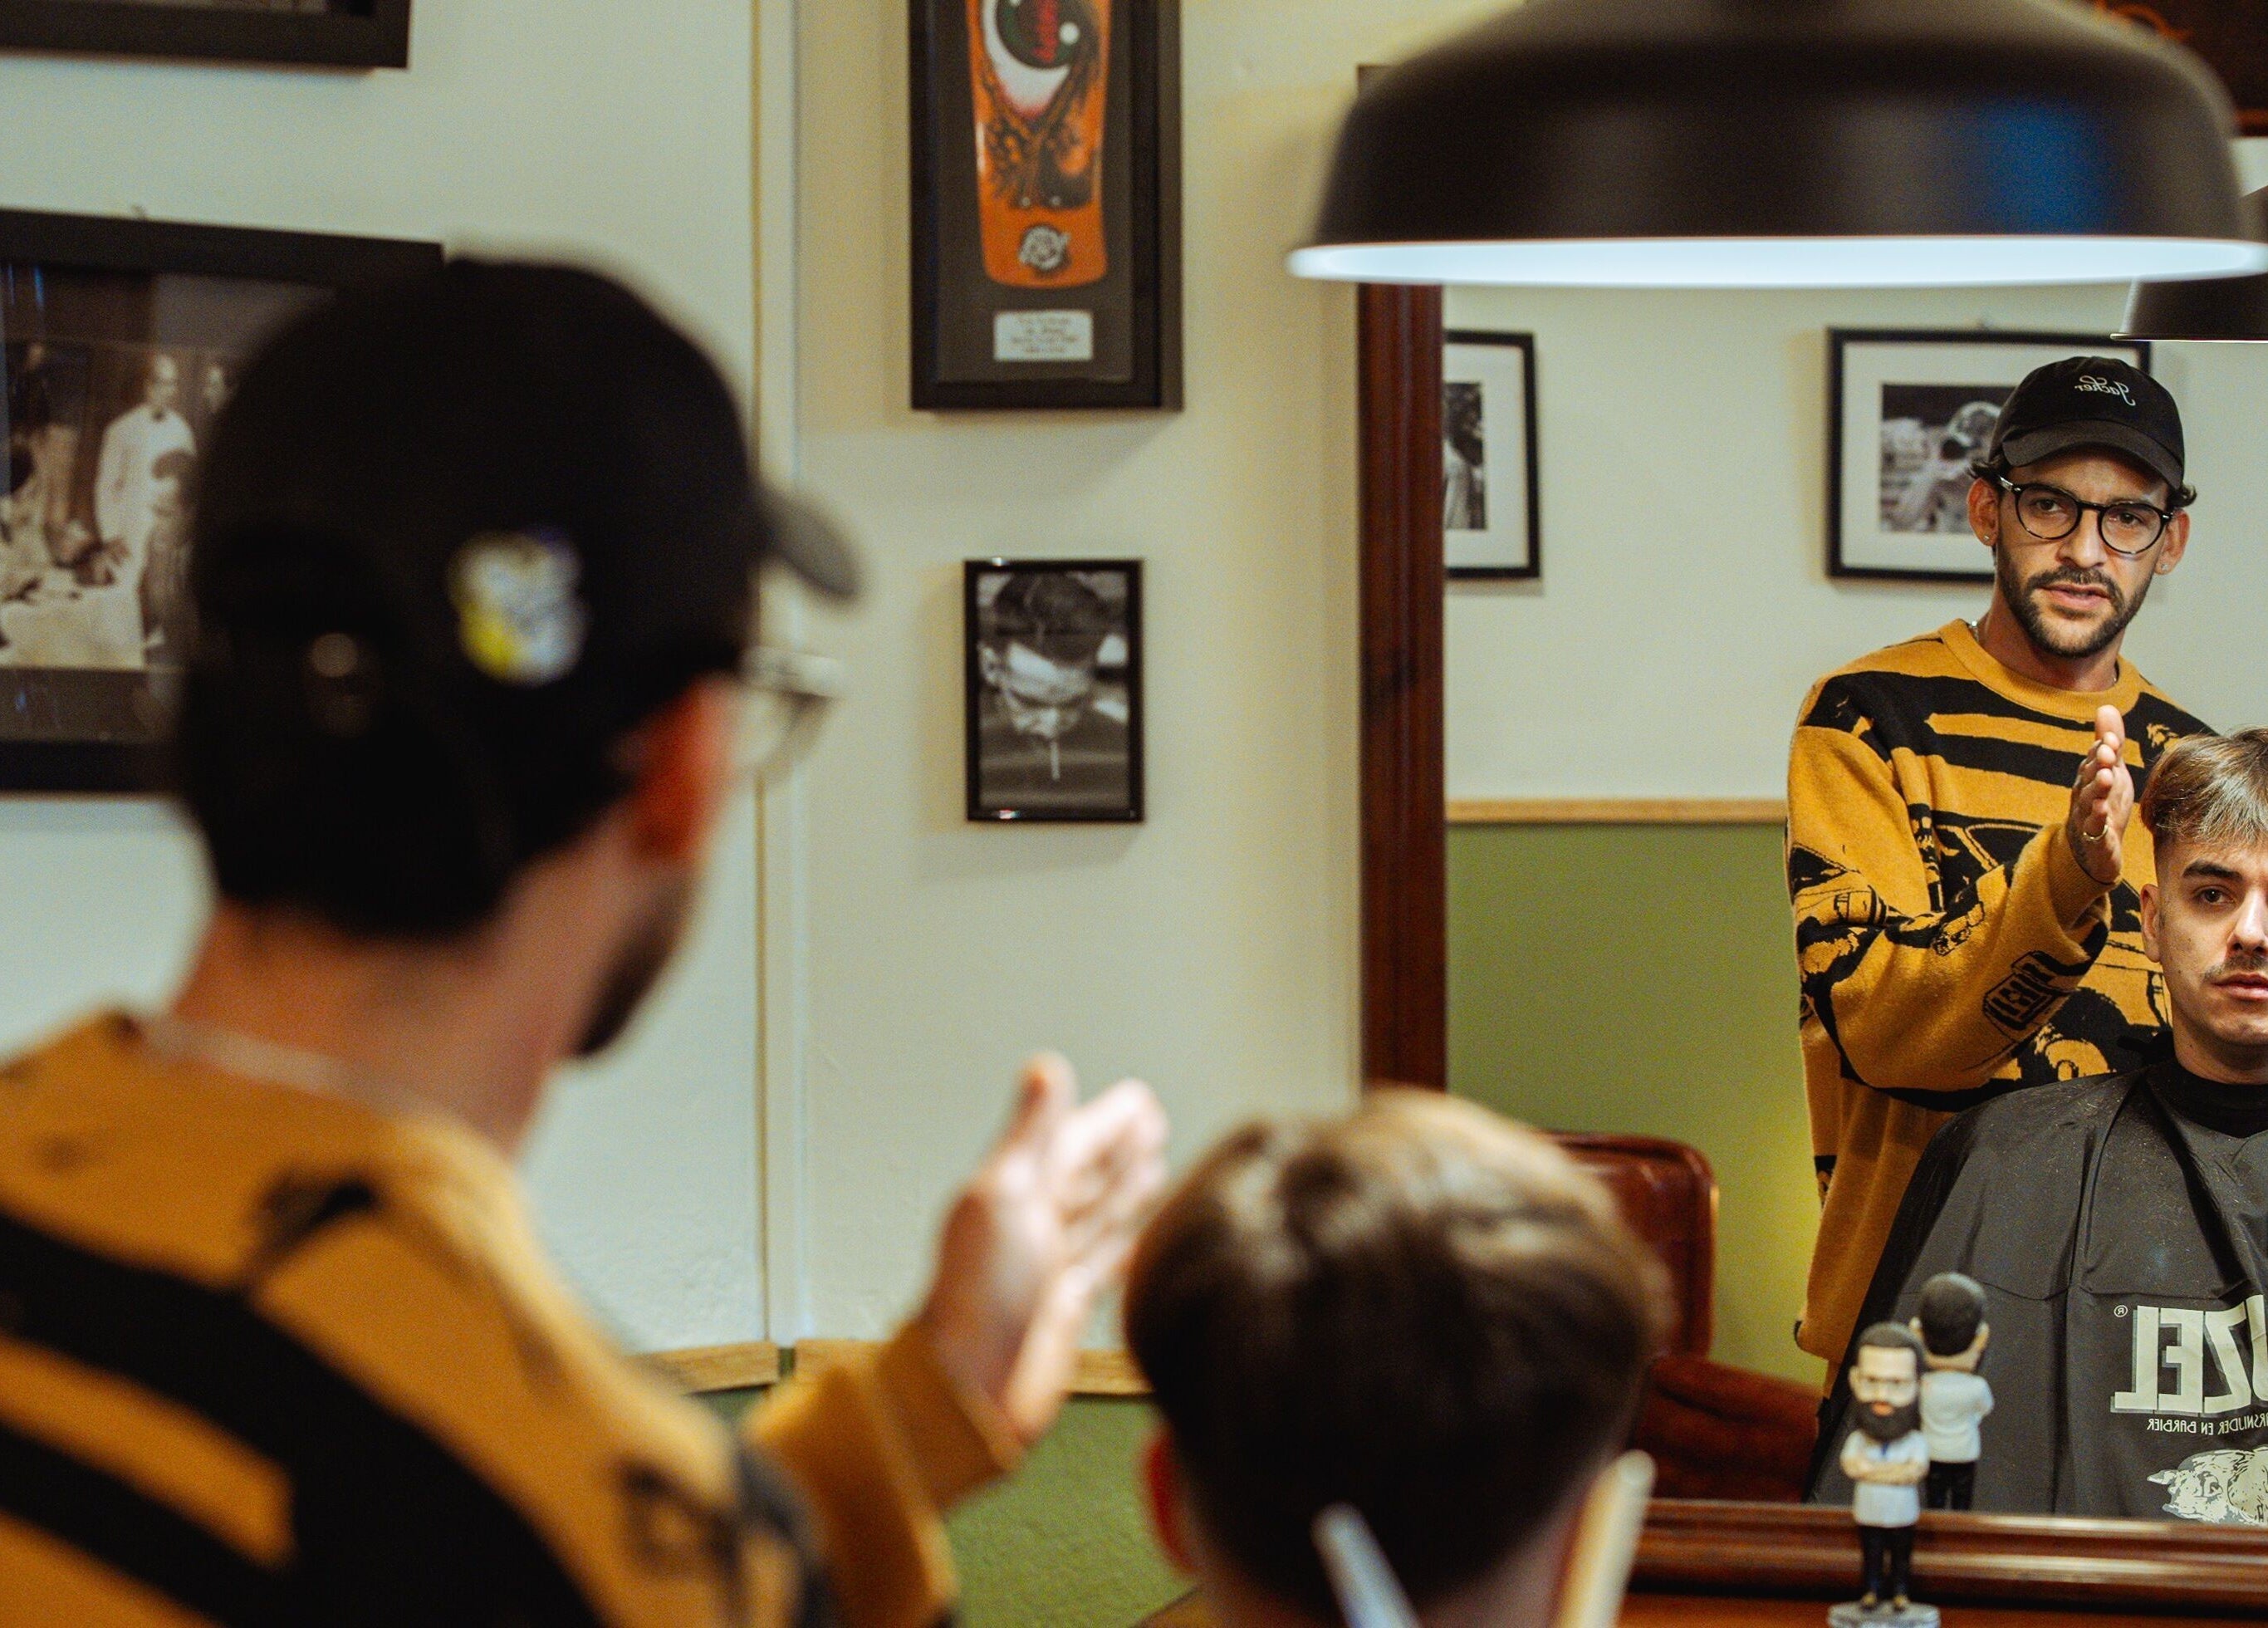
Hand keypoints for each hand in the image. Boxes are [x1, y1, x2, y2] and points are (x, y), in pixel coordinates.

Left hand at [916, 1054, 1167, 1445]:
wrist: (968, 1389)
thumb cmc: (976, 1297)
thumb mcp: (1005, 1199)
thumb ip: (1032, 1135)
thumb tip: (1047, 1068)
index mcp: (1016, 1192)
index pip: (1072, 1143)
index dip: (1107, 1121)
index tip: (1138, 1098)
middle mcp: (1034, 1226)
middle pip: (1087, 1175)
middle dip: (1118, 1147)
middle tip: (1153, 1119)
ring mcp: (1051, 1268)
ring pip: (1098, 1216)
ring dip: (1125, 1189)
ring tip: (1155, 1166)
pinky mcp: (1066, 1309)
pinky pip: (1104, 1262)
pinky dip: (1124, 1243)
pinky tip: (1140, 1236)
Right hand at [2065, 704, 2133, 885]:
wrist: (2094, 852)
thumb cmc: (2103, 806)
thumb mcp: (2110, 772)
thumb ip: (2109, 743)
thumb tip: (2106, 706)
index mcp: (2088, 779)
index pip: (2093, 760)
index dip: (2101, 749)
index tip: (2110, 739)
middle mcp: (2083, 797)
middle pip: (2087, 778)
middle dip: (2097, 765)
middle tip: (2108, 753)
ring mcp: (2087, 818)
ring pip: (2089, 802)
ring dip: (2096, 790)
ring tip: (2107, 778)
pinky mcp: (2095, 840)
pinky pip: (2094, 830)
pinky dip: (2098, 822)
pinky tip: (2104, 812)